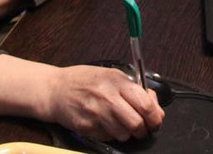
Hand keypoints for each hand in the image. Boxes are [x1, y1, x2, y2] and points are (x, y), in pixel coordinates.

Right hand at [42, 65, 164, 141]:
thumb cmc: (85, 81)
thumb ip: (135, 90)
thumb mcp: (112, 75)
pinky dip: (111, 134)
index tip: (156, 120)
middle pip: (136, 123)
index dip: (155, 116)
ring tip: (120, 123)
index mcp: (116, 81)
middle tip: (142, 128)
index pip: (145, 104)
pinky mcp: (87, 127)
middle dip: (143, 129)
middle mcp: (107, 97)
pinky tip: (104, 123)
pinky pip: (108, 137)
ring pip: (124, 134)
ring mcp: (96, 113)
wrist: (55, 89)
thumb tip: (156, 108)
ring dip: (126, 133)